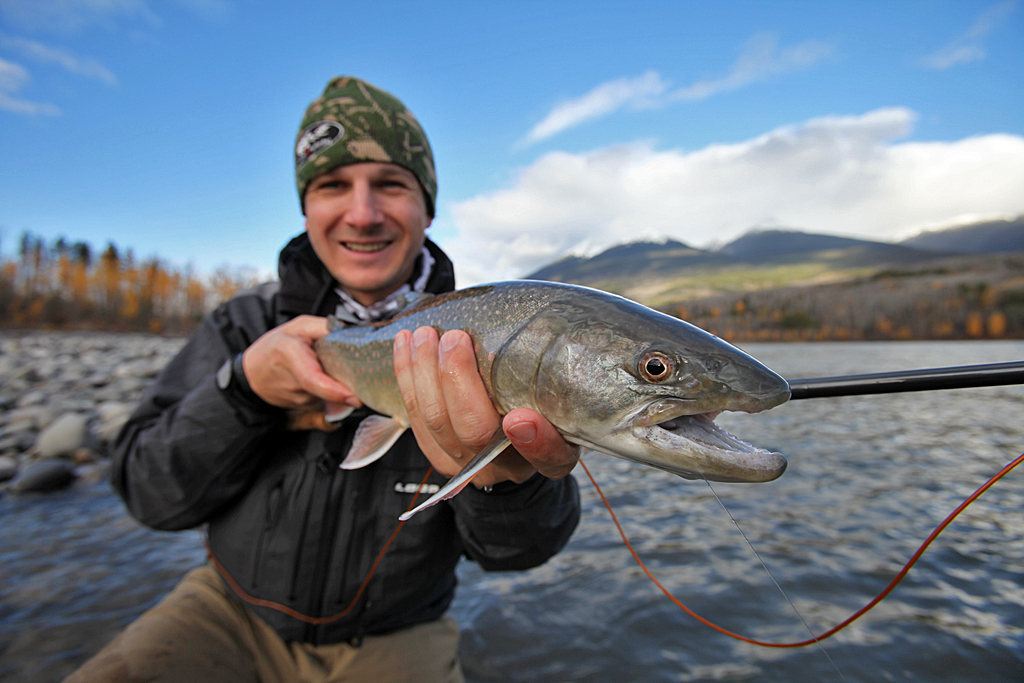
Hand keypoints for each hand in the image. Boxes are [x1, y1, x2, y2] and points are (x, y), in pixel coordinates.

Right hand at [242, 315, 361, 410]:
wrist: (253, 373)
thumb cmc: (275, 347)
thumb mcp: (298, 326)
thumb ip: (324, 326)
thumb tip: (349, 330)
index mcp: (290, 355)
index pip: (313, 380)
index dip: (334, 391)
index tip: (353, 397)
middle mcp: (294, 382)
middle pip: (327, 389)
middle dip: (346, 385)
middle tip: (358, 376)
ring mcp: (298, 399)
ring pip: (329, 396)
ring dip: (338, 386)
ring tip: (330, 370)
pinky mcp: (303, 408)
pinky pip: (325, 401)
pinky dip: (331, 392)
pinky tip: (324, 380)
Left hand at [393, 327, 579, 487]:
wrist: (513, 441)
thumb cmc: (544, 403)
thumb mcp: (563, 396)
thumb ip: (554, 379)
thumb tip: (535, 336)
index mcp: (553, 455)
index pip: (550, 456)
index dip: (535, 442)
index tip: (520, 418)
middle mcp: (508, 467)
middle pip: (475, 433)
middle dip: (457, 381)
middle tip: (454, 338)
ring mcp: (466, 465)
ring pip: (435, 422)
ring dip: (424, 372)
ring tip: (424, 335)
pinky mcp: (436, 454)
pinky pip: (413, 416)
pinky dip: (406, 376)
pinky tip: (404, 344)